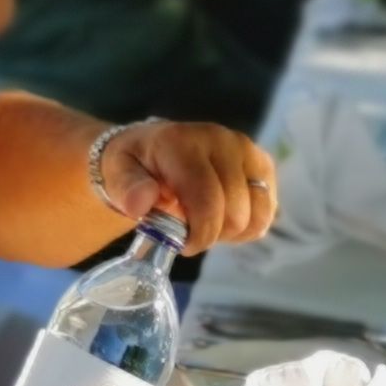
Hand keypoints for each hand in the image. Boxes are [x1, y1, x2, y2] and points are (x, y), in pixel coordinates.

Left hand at [99, 118, 278, 250]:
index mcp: (183, 142)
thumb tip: (142, 203)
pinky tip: (225, 219)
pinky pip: (268, 209)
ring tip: (207, 223)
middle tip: (189, 232)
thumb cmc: (133, 165)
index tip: (182, 245)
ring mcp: (246, 149)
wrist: (151, 148)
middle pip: (235, 212)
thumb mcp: (116, 174)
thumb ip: (127, 188)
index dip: (200, 234)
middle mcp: (221, 139)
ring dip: (233, 231)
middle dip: (212, 234)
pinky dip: (249, 224)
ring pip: (256, 213)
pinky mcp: (262, 162)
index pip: (207, 200)